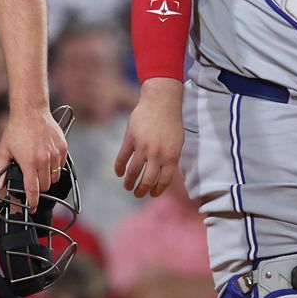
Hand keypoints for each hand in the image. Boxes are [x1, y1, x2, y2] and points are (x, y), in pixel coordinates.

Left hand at [0, 106, 67, 210]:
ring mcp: (55, 154)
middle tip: (32, 181)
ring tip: (39, 168)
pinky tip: (47, 159)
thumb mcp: (4, 149)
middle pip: (45, 186)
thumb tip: (1, 186)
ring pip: (54, 177)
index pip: (33, 190)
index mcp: (29, 162)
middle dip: (39, 188)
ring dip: (47, 178)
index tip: (32, 208)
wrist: (31, 111)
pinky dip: (55, 167)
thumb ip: (2, 170)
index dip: (32, 202)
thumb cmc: (16, 129)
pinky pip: (61, 166)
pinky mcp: (62, 148)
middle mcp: (44, 160)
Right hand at [115, 77, 184, 197]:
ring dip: (130, 182)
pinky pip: (123, 157)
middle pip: (148, 179)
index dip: (158, 190)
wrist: (161, 102)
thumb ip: (171, 158)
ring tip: (127, 187)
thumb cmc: (171, 122)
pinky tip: (118, 173)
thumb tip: (164, 173)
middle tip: (138, 194)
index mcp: (171, 157)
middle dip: (142, 190)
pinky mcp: (131, 139)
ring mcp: (143, 147)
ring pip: (133, 171)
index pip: (164, 180)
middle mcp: (157, 155)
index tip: (153, 194)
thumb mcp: (177, 143)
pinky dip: (119, 167)